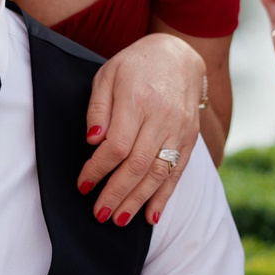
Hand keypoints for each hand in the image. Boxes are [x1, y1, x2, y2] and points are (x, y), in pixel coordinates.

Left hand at [80, 32, 205, 225]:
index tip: (84, 185)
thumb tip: (93, 141)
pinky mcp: (190, 139)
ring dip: (138, 201)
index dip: (99, 169)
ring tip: (119, 219)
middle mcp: (162, 117)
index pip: (117, 146)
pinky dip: (164, 197)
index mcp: (137, 100)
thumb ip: (98, 109)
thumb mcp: (108, 75)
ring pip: (158, 173)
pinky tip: (151, 216)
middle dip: (117, 193)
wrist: (179, 55)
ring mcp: (180, 129)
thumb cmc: (135, 65)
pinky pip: (177, 172)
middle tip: (100, 213)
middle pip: (138, 164)